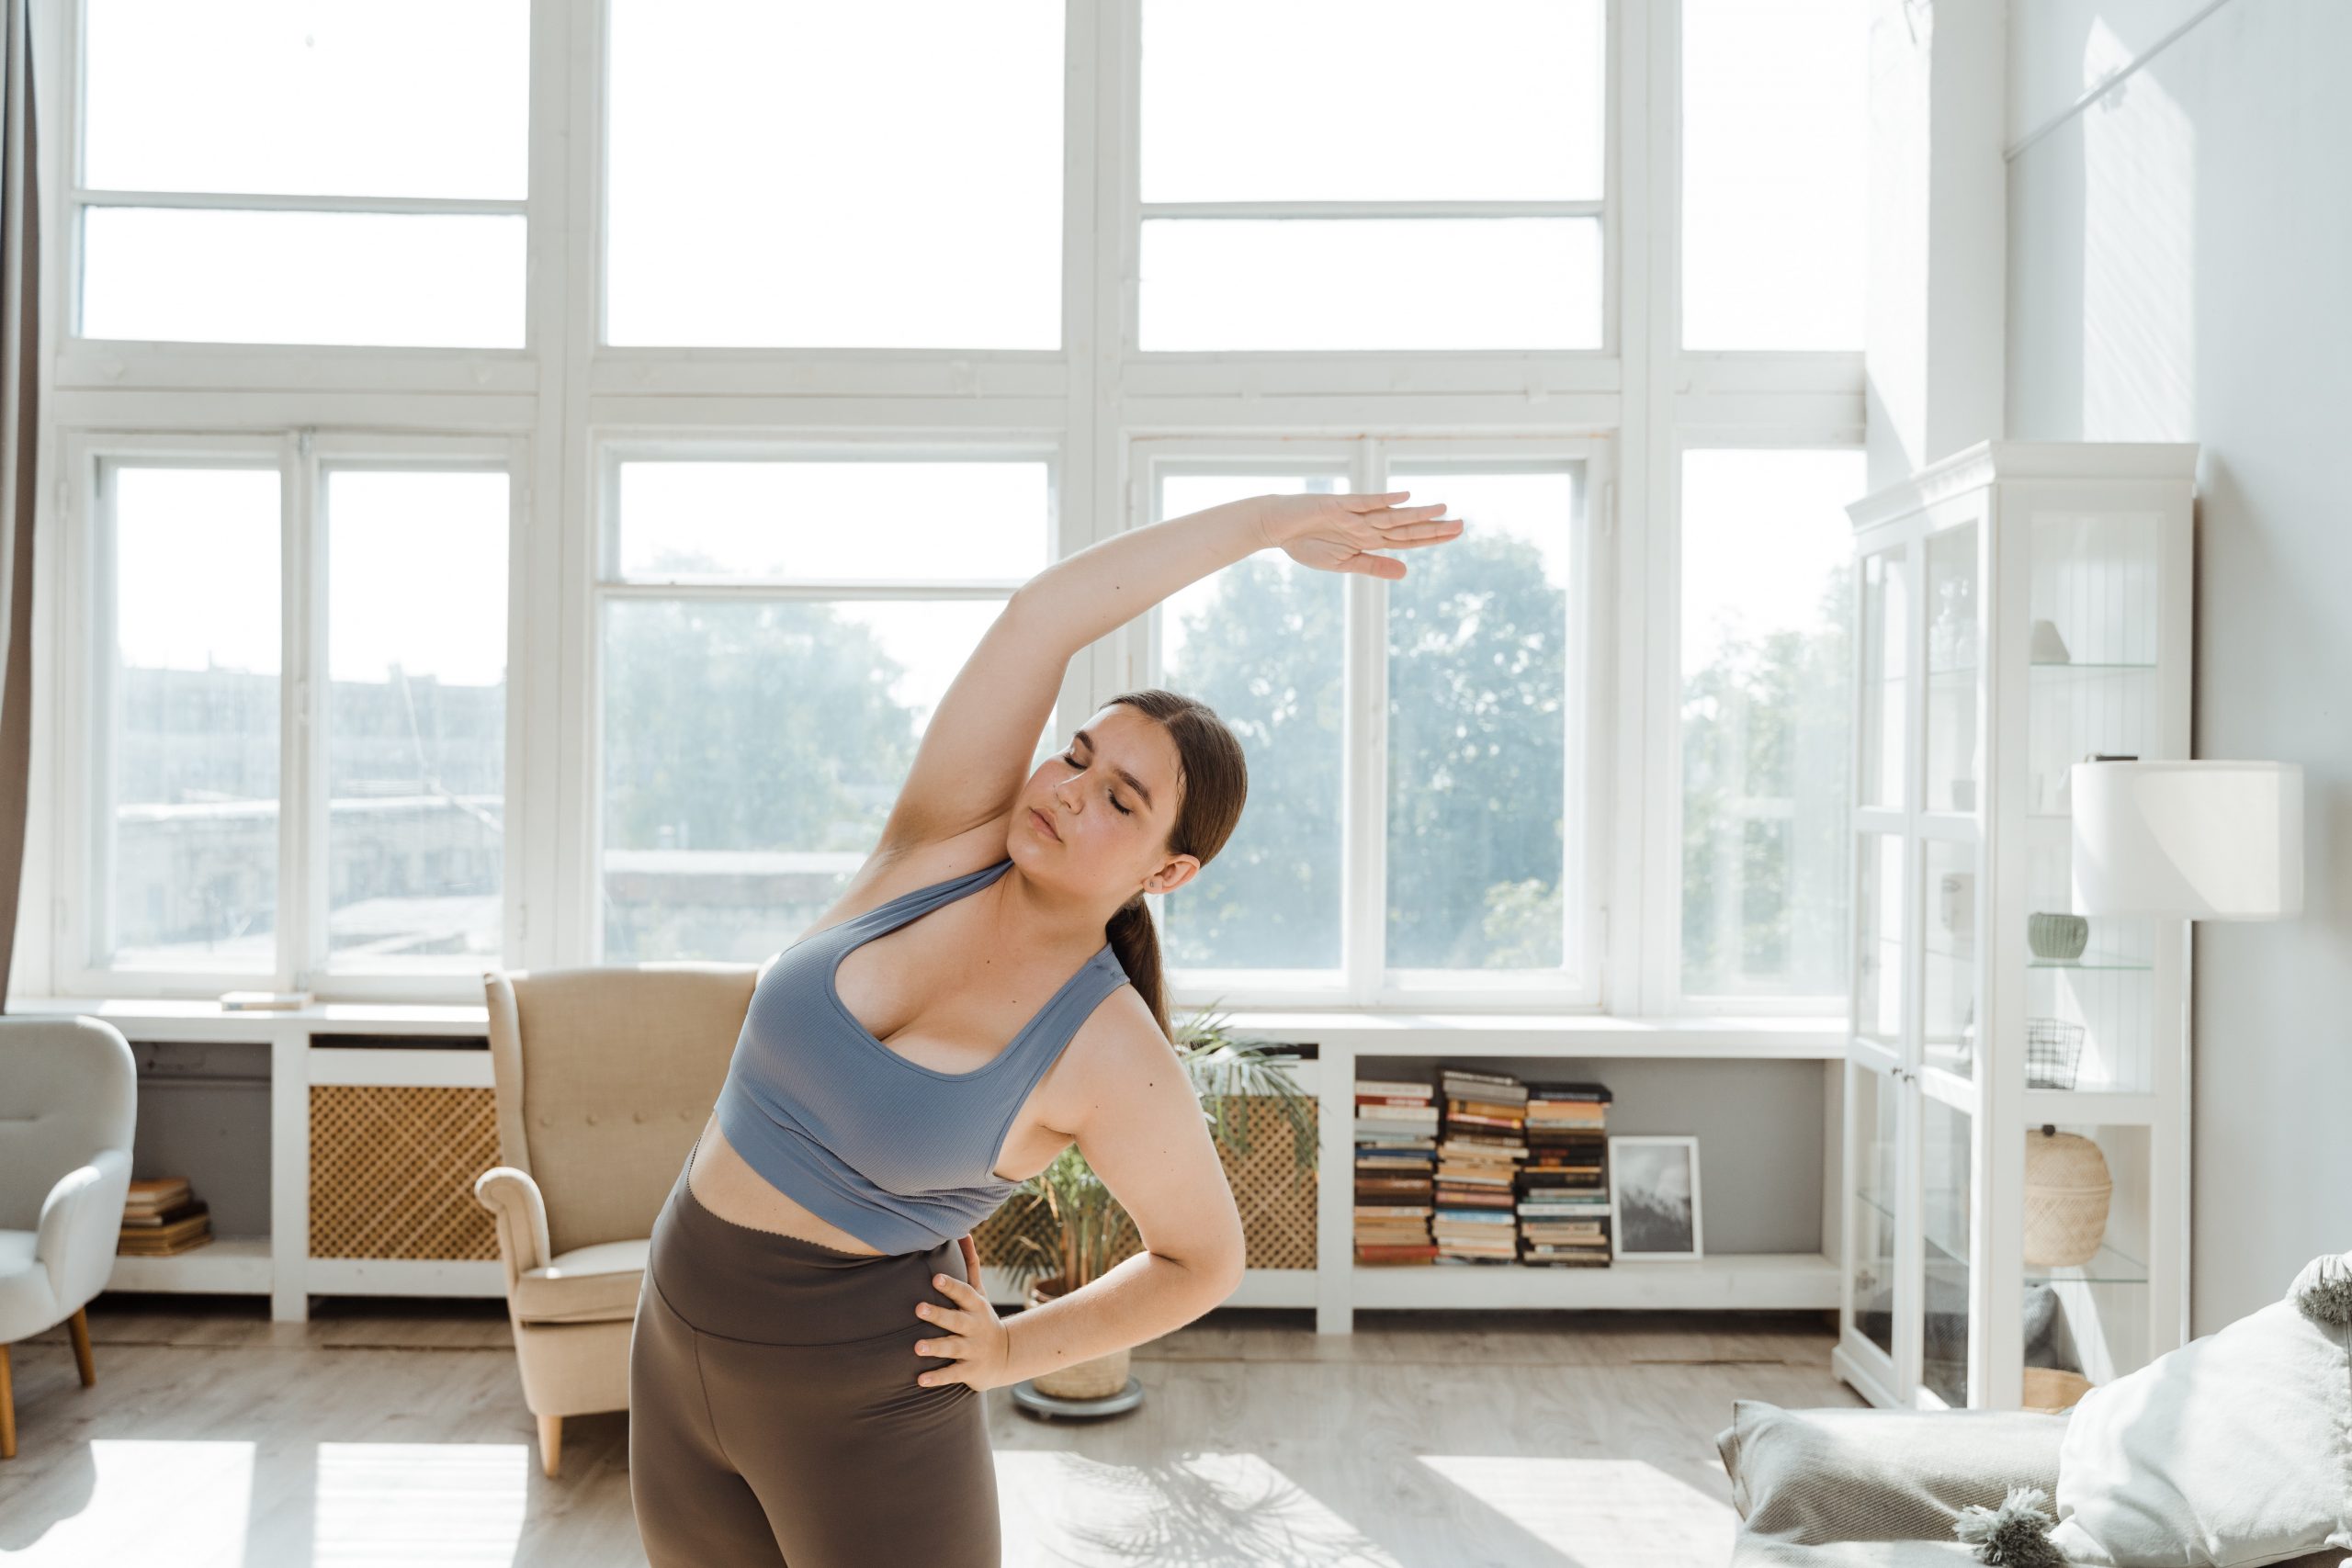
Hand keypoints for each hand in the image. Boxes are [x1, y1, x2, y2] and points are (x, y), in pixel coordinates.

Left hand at [913, 1261, 1012, 1391]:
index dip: (951, 1286)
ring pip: (952, 1348)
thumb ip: (970, 1264)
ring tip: (917, 1347)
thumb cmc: (982, 1318)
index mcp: (975, 1306)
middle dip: (938, 1315)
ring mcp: (972, 1350)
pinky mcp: (969, 1370)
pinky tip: (919, 1380)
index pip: (964, 1293)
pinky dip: (936, 1378)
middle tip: (918, 1309)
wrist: (1006, 1355)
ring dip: (935, 1347)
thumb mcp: (979, 1292)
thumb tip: (963, 1232)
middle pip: (955, 1320)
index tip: (935, 1277)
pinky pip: (952, 1374)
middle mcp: (974, 1327)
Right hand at [1253, 490, 1463, 579]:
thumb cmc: (1306, 544)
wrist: (1277, 526)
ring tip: (1442, 510)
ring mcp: (1355, 514)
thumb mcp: (1342, 563)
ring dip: (1416, 513)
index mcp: (1368, 541)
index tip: (1455, 535)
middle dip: (1433, 527)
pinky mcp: (1339, 504)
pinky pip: (1364, 501)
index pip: (1407, 540)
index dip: (1431, 538)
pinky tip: (1404, 497)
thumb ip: (1373, 566)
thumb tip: (1406, 573)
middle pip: (1406, 527)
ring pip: (1391, 515)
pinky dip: (1383, 499)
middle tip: (1462, 525)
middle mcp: (1367, 525)